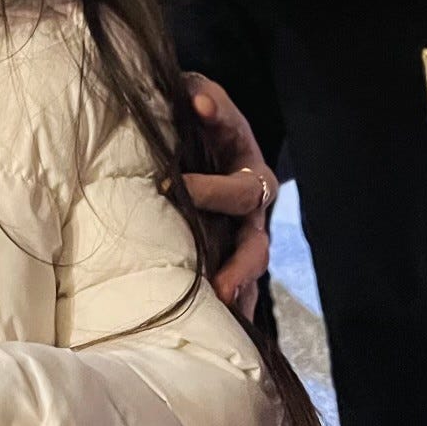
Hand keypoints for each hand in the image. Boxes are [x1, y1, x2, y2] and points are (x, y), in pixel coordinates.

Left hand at [181, 73, 275, 317]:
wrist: (196, 127)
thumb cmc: (195, 112)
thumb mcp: (200, 96)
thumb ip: (200, 95)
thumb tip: (197, 102)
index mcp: (249, 167)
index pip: (241, 189)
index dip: (212, 190)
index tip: (171, 188)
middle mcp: (253, 206)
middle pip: (255, 239)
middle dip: (237, 263)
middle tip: (216, 284)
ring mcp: (243, 231)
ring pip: (251, 268)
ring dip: (238, 290)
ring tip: (223, 312)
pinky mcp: (229, 249)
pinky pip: (239, 284)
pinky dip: (232, 305)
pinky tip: (222, 330)